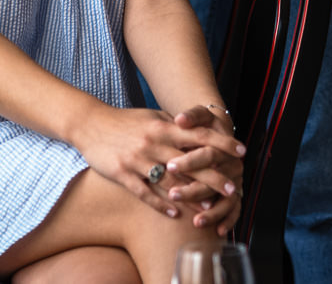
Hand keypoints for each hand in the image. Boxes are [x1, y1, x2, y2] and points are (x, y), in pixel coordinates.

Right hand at [72, 105, 244, 221]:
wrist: (89, 123)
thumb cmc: (125, 121)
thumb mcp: (152, 117)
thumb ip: (175, 125)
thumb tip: (201, 131)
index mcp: (163, 127)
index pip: (199, 134)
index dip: (222, 143)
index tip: (241, 152)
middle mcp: (153, 143)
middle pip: (190, 162)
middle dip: (213, 176)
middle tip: (233, 189)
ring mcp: (137, 159)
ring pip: (169, 181)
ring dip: (190, 195)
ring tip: (208, 208)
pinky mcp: (122, 173)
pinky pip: (145, 192)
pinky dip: (161, 204)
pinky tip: (175, 214)